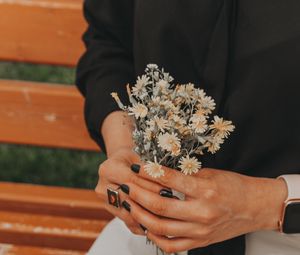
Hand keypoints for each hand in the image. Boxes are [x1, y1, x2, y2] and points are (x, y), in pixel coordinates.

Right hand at [95, 147, 164, 234]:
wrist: (120, 164)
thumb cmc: (133, 159)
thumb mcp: (139, 158)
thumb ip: (148, 170)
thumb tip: (166, 183)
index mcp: (107, 169)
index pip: (132, 180)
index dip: (150, 186)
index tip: (167, 191)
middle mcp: (102, 186)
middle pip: (129, 198)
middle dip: (150, 202)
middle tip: (169, 205)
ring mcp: (104, 201)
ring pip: (128, 213)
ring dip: (148, 216)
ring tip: (165, 216)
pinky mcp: (110, 211)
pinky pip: (127, 221)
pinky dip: (142, 224)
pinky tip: (155, 224)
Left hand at [121, 165, 287, 252]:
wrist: (255, 207)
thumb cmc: (234, 187)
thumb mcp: (210, 174)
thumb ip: (185, 176)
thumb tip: (159, 172)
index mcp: (205, 190)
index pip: (170, 179)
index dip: (149, 171)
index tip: (137, 166)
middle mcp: (202, 212)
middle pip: (160, 206)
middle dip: (137, 195)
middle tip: (125, 186)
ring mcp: (200, 230)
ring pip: (161, 227)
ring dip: (140, 216)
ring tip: (129, 205)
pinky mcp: (200, 241)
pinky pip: (172, 245)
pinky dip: (155, 237)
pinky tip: (146, 227)